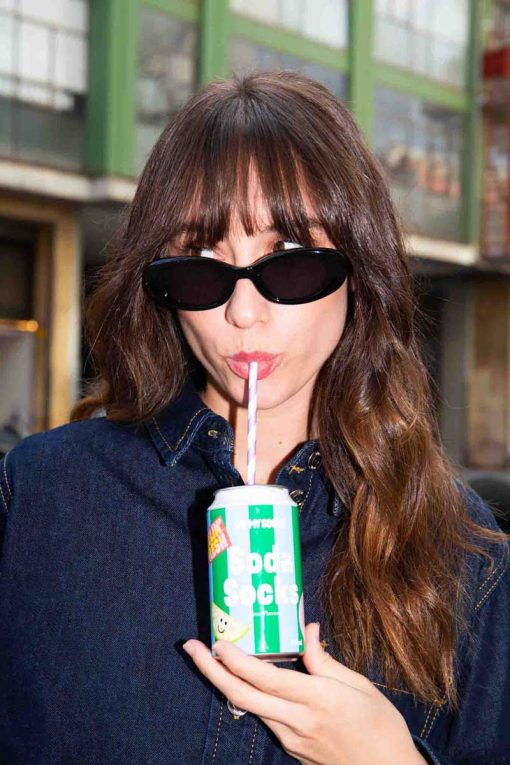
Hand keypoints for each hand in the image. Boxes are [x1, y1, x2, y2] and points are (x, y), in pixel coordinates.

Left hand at [182, 622, 425, 764]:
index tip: (218, 642)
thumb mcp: (360, 687)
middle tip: (191, 647)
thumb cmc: (382, 728)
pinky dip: (251, 696)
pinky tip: (249, 680)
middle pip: (243, 696)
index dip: (238, 661)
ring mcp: (292, 739)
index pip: (266, 679)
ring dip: (226, 682)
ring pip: (250, 707)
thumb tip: (307, 629)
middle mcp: (298, 722)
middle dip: (211, 671)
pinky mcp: (293, 749)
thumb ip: (325, 661)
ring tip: (213, 657)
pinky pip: (266, 717)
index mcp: (318, 701)